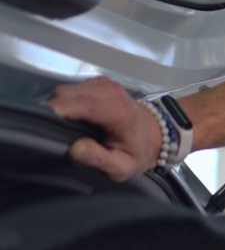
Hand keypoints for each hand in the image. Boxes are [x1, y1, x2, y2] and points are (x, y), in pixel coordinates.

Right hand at [46, 76, 160, 180]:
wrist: (155, 135)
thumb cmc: (137, 152)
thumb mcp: (121, 167)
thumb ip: (98, 159)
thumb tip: (75, 148)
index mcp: (120, 112)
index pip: (84, 105)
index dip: (60, 110)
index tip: (45, 122)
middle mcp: (112, 92)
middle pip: (68, 94)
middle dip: (57, 110)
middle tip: (57, 130)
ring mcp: (105, 84)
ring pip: (67, 89)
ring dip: (61, 105)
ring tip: (68, 125)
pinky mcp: (98, 82)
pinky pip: (72, 88)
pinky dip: (68, 101)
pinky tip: (76, 116)